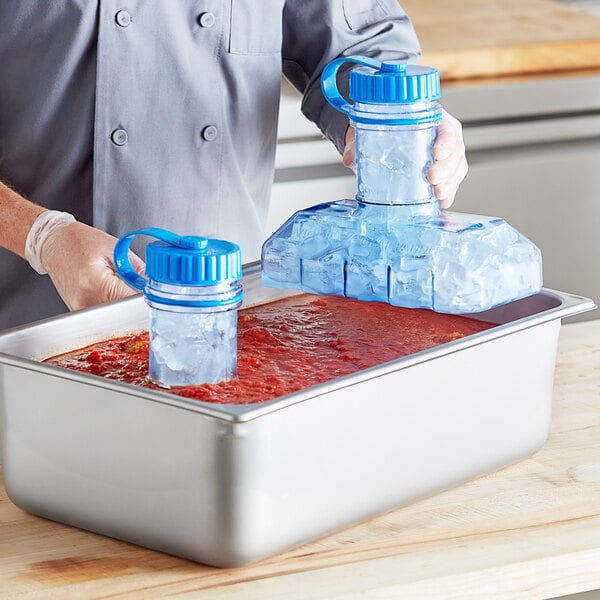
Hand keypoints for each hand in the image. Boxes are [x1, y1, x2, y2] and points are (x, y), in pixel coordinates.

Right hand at [41, 221, 144, 310]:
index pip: (129, 301)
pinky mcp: (78, 311)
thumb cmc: (81, 241)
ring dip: (123, 305)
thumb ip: (138, 269)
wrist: (54, 242)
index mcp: (96, 281)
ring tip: (120, 288)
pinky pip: (102, 314)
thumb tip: (154, 284)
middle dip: (134, 303)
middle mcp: (85, 299)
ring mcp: (79, 308)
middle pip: (122, 312)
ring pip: (113, 315)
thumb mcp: (116, 249)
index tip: (151, 295)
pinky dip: (111, 306)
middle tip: (138, 290)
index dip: (143, 299)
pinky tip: (110, 292)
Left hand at [342, 109, 467, 207]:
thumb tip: (349, 158)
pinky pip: (451, 183)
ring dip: (450, 183)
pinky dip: (448, 193)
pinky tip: (442, 202)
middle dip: (447, 167)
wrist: (381, 140)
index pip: (447, 127)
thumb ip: (359, 142)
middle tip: (433, 178)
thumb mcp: (370, 131)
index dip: (446, 140)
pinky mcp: (442, 174)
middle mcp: (442, 137)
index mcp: (432, 120)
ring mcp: (444, 157)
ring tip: (439, 194)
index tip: (438, 152)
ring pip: (456, 169)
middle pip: (455, 151)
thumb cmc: (383, 130)